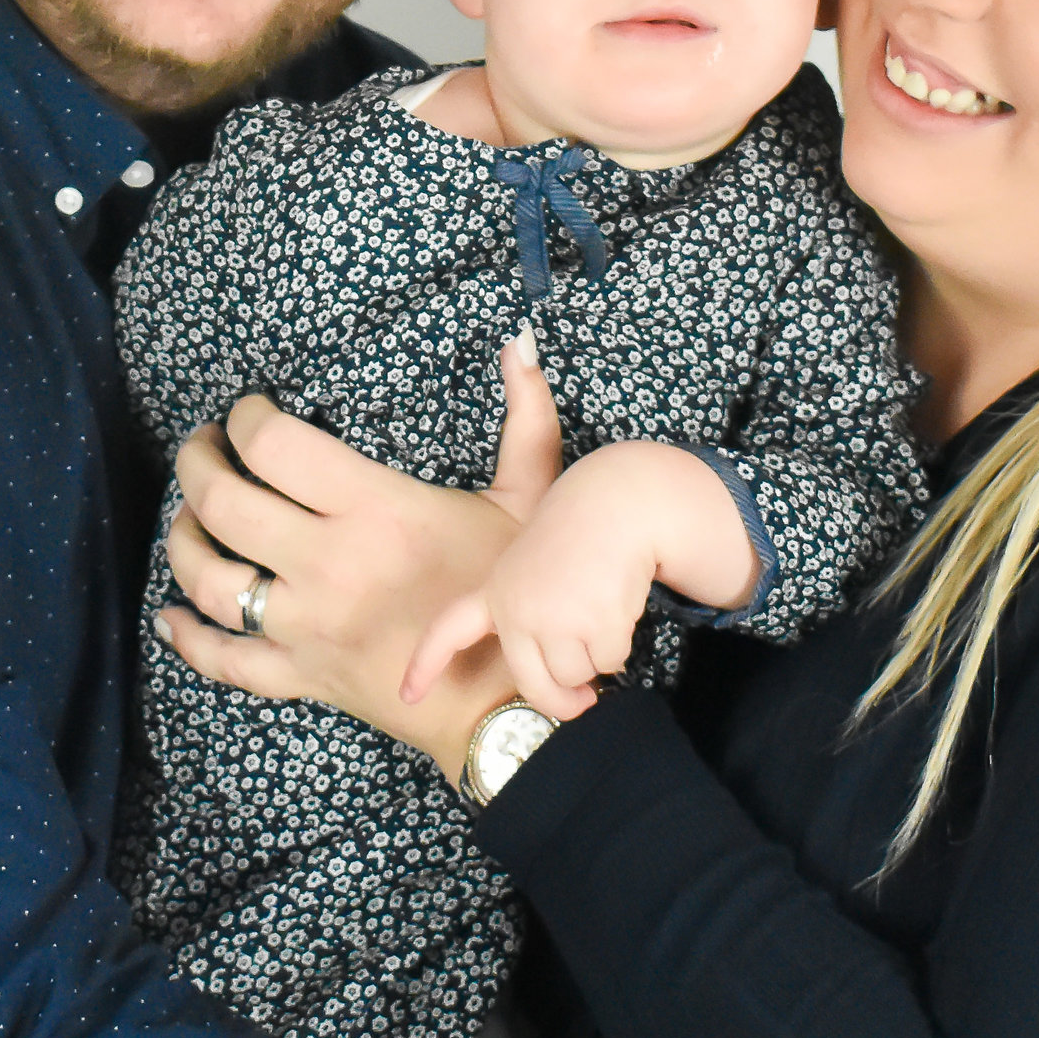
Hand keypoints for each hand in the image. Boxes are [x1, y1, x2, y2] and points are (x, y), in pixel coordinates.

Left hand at [155, 341, 568, 772]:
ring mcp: (307, 625)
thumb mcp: (529, 501)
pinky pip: (225, 661)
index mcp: (375, 511)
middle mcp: (328, 565)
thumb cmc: (516, 599)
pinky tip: (169, 617)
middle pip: (225, 504)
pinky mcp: (303, 674)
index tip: (246, 411)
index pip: (276, 447)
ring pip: (210, 579)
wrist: (513, 705)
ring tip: (187, 516)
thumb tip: (519, 343)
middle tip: (201, 447)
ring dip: (184, 541)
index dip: (246, 419)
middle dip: (198, 464)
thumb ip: (526, 419)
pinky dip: (188, 639)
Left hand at [406, 437, 756, 717]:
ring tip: (603, 612)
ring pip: (568, 677)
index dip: (430, 666)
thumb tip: (518, 343)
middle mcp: (506, 601)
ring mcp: (532, 618)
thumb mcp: (543, 495)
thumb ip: (524, 437)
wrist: (629, 502)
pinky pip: (594, 668)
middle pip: (537, 678)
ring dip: (599, 659)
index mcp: (497, 583)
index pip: (452, 631)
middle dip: (570, 689)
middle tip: (589, 670)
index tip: (410, 695)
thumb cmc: (592, 507)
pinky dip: (615, 652)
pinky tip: (617, 614)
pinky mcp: (563, 632)